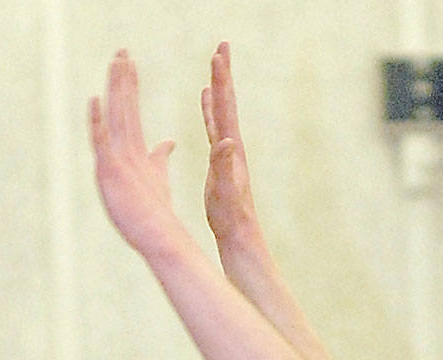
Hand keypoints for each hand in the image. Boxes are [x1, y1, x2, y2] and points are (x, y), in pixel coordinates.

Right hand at [90, 50, 181, 260]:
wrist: (156, 235)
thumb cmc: (155, 212)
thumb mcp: (158, 177)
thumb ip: (159, 157)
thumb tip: (168, 141)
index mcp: (132, 152)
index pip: (130, 112)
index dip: (130, 86)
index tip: (130, 62)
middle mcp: (121, 153)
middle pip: (120, 109)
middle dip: (121, 79)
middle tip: (121, 51)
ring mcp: (114, 163)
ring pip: (113, 118)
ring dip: (113, 90)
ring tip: (114, 64)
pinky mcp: (111, 174)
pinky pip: (103, 143)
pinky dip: (98, 121)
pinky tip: (95, 100)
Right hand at [201, 43, 260, 254]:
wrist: (237, 231)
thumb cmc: (229, 214)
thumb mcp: (225, 190)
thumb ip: (224, 166)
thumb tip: (226, 141)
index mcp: (231, 148)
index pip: (225, 108)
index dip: (220, 82)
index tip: (217, 55)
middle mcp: (231, 144)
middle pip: (226, 101)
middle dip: (223, 73)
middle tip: (222, 46)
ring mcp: (226, 149)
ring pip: (220, 109)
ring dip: (216, 86)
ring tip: (214, 64)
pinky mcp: (219, 157)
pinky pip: (213, 124)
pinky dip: (209, 108)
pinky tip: (204, 98)